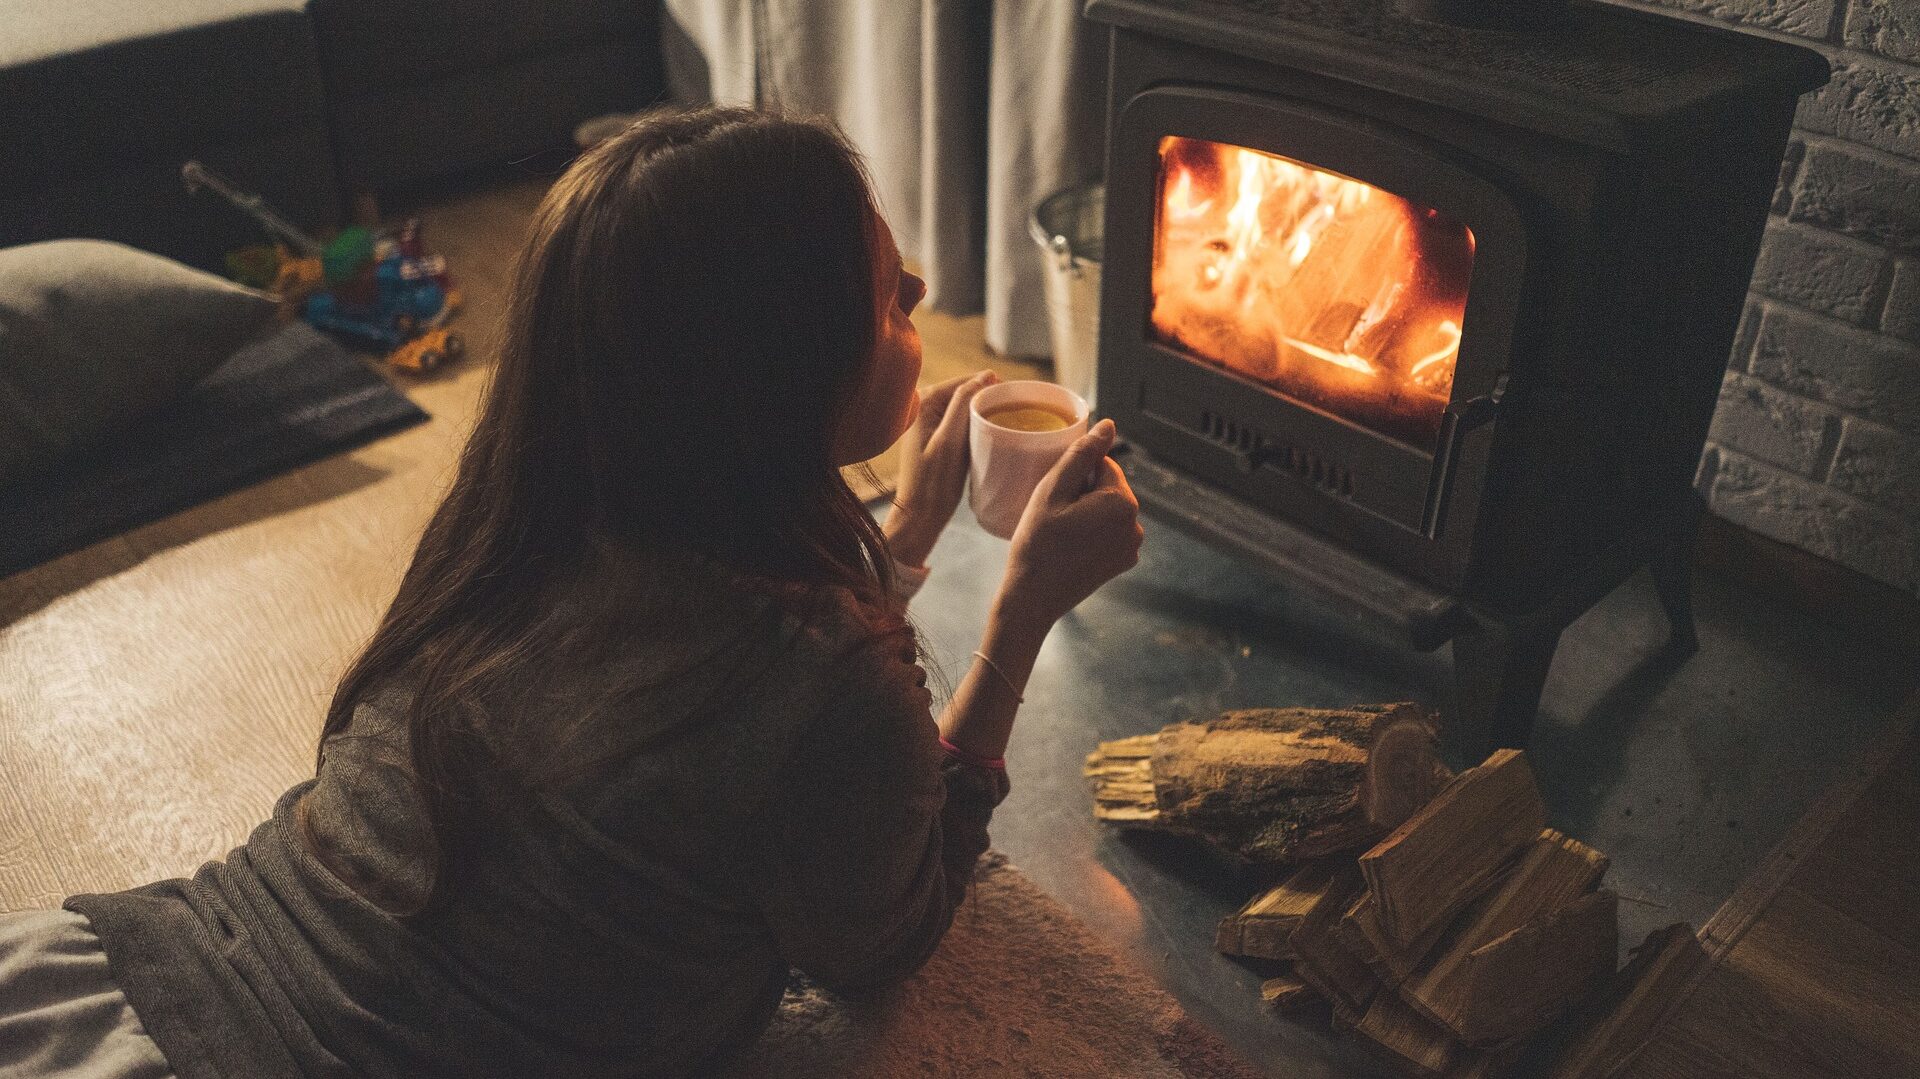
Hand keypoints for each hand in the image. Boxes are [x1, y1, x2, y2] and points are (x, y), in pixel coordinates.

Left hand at [886, 369, 997, 566]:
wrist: (920, 516)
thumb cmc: (934, 482)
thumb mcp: (950, 440)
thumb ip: (963, 403)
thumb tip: (986, 375)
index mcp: (924, 402)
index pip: (964, 382)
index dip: (991, 387)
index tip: (1017, 398)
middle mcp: (922, 407)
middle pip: (965, 393)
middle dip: (988, 400)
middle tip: (1015, 412)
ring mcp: (928, 422)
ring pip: (964, 408)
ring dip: (984, 413)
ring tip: (1007, 422)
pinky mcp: (935, 437)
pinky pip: (961, 422)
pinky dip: (976, 426)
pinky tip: (991, 434)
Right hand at [996, 419, 1142, 625]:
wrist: (1033, 598)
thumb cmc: (1037, 543)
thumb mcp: (1052, 491)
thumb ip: (1082, 454)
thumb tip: (1109, 425)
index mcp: (1122, 502)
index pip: (1102, 464)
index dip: (1075, 475)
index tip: (1055, 497)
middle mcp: (1136, 524)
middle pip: (1108, 487)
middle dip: (1084, 492)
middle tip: (1054, 515)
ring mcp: (1132, 546)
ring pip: (1108, 509)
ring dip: (1088, 511)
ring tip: (1061, 531)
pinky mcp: (1123, 562)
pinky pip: (1110, 531)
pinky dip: (1093, 532)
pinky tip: (1070, 545)